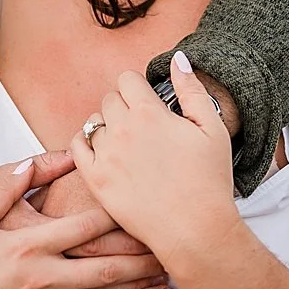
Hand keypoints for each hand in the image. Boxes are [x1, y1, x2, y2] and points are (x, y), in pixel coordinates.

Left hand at [72, 54, 240, 264]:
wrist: (194, 229)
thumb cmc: (209, 181)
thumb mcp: (212, 128)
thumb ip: (192, 90)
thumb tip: (178, 60)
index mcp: (151, 114)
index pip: (127, 79)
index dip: (139, 86)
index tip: (148, 100)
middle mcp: (123, 131)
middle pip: (109, 99)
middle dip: (124, 105)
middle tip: (141, 124)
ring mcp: (106, 156)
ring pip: (93, 124)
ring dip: (107, 126)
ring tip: (126, 142)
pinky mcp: (95, 180)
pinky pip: (76, 147)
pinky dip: (85, 143)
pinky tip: (103, 151)